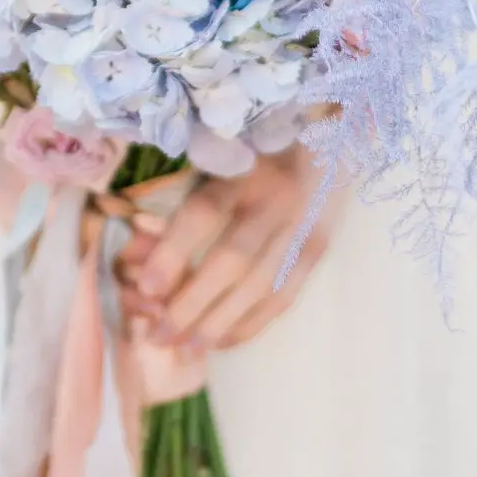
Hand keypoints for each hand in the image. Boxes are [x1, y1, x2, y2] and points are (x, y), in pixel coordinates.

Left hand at [119, 147, 340, 352]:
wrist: (334, 127)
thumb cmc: (256, 138)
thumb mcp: (221, 152)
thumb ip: (188, 194)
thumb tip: (142, 245)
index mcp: (244, 166)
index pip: (205, 214)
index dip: (174, 253)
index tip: (145, 286)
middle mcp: (276, 199)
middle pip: (232, 261)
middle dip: (191, 303)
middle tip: (157, 333)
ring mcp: (302, 227)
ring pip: (259, 286)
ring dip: (220, 324)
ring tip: (184, 349)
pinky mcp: (318, 248)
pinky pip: (284, 295)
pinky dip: (253, 323)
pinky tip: (224, 342)